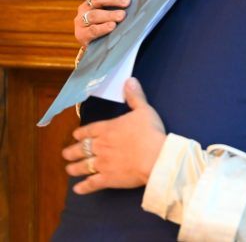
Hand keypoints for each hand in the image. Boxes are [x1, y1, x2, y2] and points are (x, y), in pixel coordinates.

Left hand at [62, 78, 166, 194]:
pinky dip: (83, 187)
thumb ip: (135, 97)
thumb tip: (130, 80)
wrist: (155, 157)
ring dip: (74, 168)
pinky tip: (78, 189)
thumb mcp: (144, 110)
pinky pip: (91, 184)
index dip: (80, 133)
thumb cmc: (150, 132)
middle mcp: (100, 145)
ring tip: (69, 169)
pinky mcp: (107, 179)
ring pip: (82, 166)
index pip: (88, 130)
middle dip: (71, 151)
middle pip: (80, 148)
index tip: (75, 136)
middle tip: (66, 154)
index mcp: (107, 129)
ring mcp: (102, 163)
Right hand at [75, 0, 130, 46]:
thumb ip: (122, 7)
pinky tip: (112, 26)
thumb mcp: (115, 14)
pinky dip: (102, 28)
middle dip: (113, 0)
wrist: (96, 48)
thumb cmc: (109, 27)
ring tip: (122, 16)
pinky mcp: (81, 34)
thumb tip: (140, 2)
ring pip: (94, 15)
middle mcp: (86, 7)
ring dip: (109, 14)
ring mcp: (81, 21)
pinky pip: (92, 30)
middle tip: (127, 2)